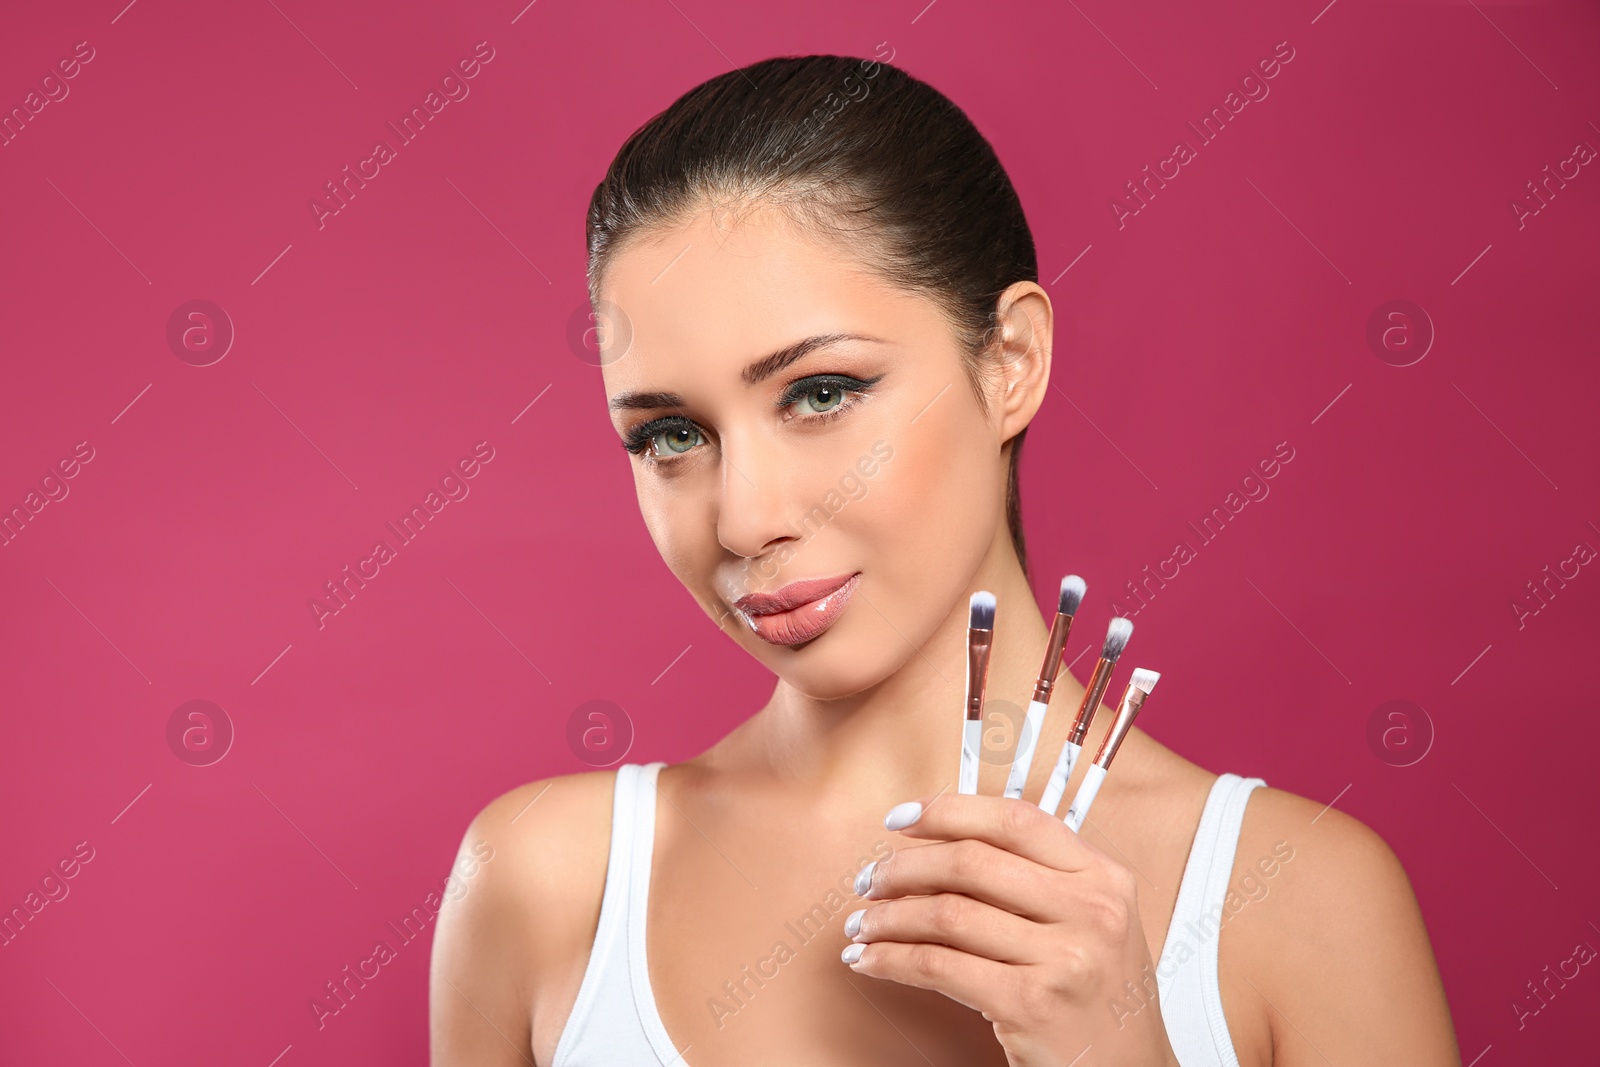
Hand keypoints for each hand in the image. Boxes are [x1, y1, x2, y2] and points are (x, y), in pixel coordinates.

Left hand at [841, 792, 1179, 1066]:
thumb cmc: (1097, 998)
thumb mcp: (1090, 922)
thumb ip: (1037, 878)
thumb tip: (939, 843)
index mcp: (1103, 878)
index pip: (1015, 820)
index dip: (948, 811)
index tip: (900, 818)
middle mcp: (1090, 912)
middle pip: (970, 862)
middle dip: (903, 867)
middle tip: (870, 880)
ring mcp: (1064, 959)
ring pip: (947, 914)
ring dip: (888, 917)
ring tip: (863, 924)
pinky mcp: (1032, 1004)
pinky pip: (939, 966)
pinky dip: (891, 959)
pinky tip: (872, 960)